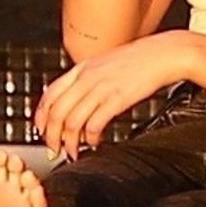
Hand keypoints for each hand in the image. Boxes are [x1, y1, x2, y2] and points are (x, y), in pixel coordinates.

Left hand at [33, 32, 192, 159]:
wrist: (164, 54)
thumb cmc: (140, 59)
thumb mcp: (106, 63)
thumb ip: (89, 78)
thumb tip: (78, 98)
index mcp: (82, 68)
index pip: (49, 94)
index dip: (40, 116)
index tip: (42, 130)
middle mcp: (87, 78)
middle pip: (56, 112)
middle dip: (51, 136)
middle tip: (54, 149)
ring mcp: (101, 88)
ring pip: (71, 122)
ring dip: (69, 143)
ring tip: (73, 152)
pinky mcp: (116, 99)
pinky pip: (94, 124)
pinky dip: (90, 138)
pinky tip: (94, 143)